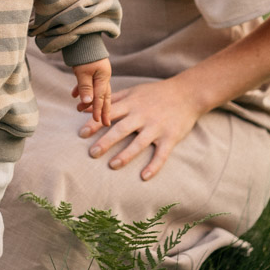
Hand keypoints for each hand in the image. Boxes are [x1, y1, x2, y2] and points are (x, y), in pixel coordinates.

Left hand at [70, 58, 112, 126]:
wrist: (82, 36)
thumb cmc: (83, 53)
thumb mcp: (82, 71)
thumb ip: (85, 87)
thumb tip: (87, 102)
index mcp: (103, 77)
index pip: (101, 98)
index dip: (98, 110)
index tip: (98, 122)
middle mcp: (103, 75)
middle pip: (103, 96)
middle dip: (101, 109)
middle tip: (103, 123)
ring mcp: (98, 72)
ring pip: (95, 90)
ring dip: (89, 100)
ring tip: (79, 109)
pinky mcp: (91, 68)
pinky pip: (88, 82)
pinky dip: (82, 89)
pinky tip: (74, 95)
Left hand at [78, 78, 203, 181]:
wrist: (187, 93)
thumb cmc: (155, 93)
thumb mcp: (133, 91)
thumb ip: (110, 99)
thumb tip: (84, 106)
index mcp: (132, 104)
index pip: (109, 113)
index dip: (95, 123)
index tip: (82, 133)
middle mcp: (143, 115)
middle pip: (121, 129)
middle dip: (106, 142)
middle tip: (92, 153)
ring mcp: (157, 127)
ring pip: (139, 143)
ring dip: (126, 155)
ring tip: (112, 165)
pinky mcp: (170, 137)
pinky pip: (161, 154)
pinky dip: (154, 166)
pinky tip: (144, 177)